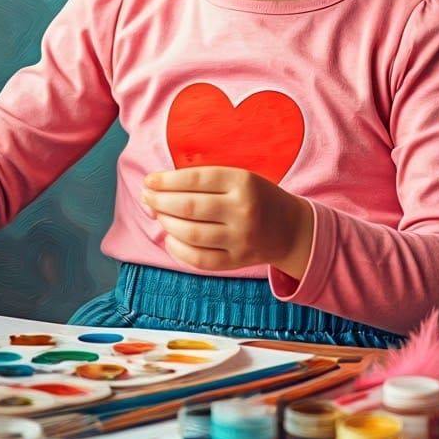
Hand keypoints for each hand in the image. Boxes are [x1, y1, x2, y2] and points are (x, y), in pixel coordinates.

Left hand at [142, 166, 314, 279]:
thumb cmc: (258, 197)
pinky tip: (170, 238)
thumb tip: (161, 186)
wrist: (291, 229)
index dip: (166, 181)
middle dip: (160, 202)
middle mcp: (242, 210)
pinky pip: (200, 259)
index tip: (149, 181)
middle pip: (189, 207)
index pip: (195, 179)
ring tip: (157, 215)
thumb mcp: (240, 177)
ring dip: (166, 224)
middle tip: (147, 198)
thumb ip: (206, 180)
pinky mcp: (237, 261)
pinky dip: (178, 249)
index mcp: (243, 182)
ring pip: (192, 234)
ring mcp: (240, 239)